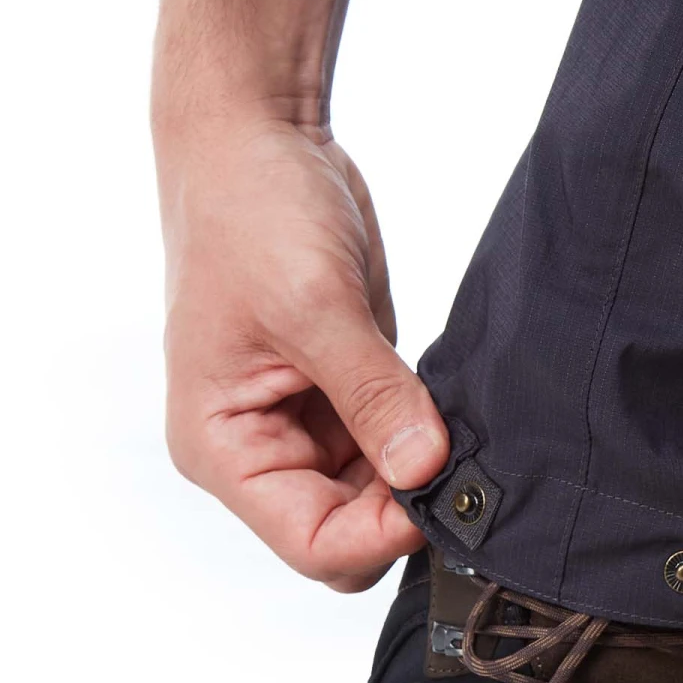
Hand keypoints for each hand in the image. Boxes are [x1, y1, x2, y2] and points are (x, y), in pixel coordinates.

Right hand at [156, 116, 447, 591]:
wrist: (258, 136)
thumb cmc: (250, 208)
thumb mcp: (314, 304)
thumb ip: (374, 397)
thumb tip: (426, 470)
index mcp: (224, 450)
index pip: (315, 546)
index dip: (383, 536)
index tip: (439, 486)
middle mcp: (261, 454)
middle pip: (351, 537)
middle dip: (407, 509)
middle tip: (458, 454)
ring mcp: (306, 431)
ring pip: (382, 502)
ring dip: (423, 474)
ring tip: (450, 419)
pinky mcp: (348, 401)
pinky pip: (399, 454)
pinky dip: (429, 442)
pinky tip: (449, 408)